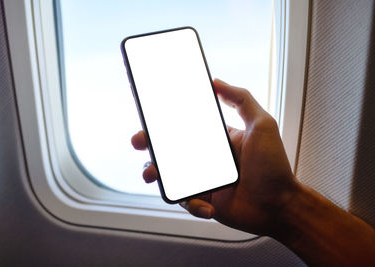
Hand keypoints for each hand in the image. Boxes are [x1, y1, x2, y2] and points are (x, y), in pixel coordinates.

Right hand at [131, 79, 297, 235]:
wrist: (280, 205)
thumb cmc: (275, 166)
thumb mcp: (262, 124)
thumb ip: (242, 99)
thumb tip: (216, 82)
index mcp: (216, 139)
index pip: (185, 126)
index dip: (165, 122)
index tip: (150, 115)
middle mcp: (207, 158)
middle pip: (170, 149)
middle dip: (150, 144)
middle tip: (139, 141)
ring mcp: (204, 179)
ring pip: (170, 175)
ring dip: (157, 174)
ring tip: (152, 175)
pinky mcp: (204, 200)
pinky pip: (187, 200)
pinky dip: (192, 203)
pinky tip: (207, 205)